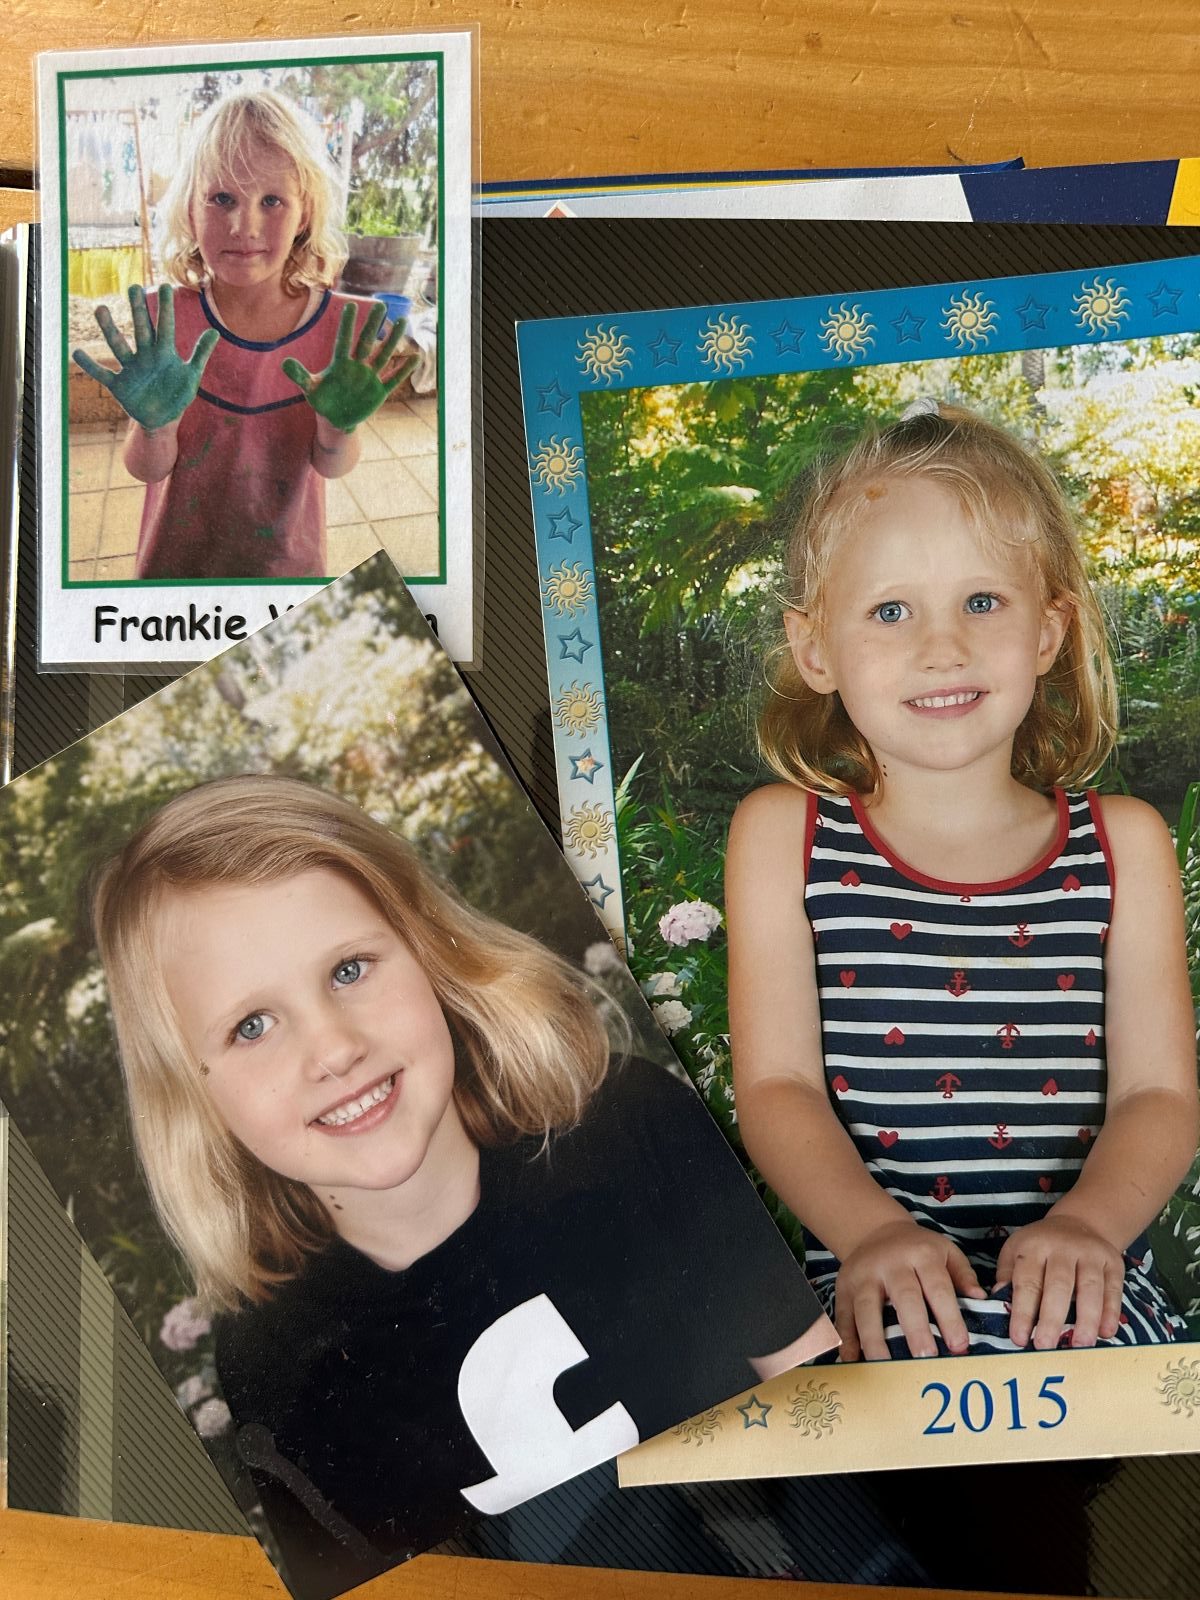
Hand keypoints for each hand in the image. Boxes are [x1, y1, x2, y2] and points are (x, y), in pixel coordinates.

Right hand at [71, 284, 217, 431]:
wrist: (161, 419)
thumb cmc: (177, 395)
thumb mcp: (191, 376)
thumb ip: (200, 354)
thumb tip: (215, 331)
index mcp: (164, 353)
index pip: (165, 327)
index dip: (166, 308)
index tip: (165, 286)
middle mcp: (145, 356)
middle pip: (141, 329)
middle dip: (138, 309)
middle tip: (133, 287)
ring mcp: (131, 369)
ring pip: (119, 345)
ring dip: (109, 328)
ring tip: (100, 308)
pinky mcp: (119, 385)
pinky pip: (102, 374)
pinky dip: (90, 366)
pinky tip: (76, 353)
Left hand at [282, 302, 417, 432]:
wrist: (336, 419)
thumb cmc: (322, 401)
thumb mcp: (310, 390)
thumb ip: (299, 376)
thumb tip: (284, 363)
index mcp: (340, 364)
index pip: (343, 341)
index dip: (347, 325)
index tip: (350, 306)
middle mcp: (357, 367)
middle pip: (367, 342)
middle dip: (373, 324)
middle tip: (380, 304)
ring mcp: (370, 378)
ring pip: (383, 355)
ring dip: (393, 340)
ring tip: (402, 321)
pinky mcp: (379, 392)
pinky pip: (394, 379)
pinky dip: (404, 369)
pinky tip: (415, 357)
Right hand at [834, 1219, 985, 1359]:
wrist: (876, 1231)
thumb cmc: (918, 1249)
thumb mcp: (946, 1251)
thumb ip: (963, 1275)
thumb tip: (981, 1300)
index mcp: (921, 1255)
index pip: (937, 1286)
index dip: (949, 1316)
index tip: (959, 1345)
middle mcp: (890, 1264)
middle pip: (903, 1296)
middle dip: (915, 1328)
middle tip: (926, 1358)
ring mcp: (863, 1275)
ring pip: (867, 1307)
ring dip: (874, 1339)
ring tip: (886, 1367)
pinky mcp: (843, 1288)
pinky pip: (843, 1314)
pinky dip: (846, 1338)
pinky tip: (852, 1360)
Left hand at [995, 1213, 1123, 1349]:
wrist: (1078, 1224)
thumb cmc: (1040, 1246)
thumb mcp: (1015, 1251)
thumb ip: (1006, 1276)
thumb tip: (998, 1301)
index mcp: (1034, 1247)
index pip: (1027, 1282)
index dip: (1023, 1312)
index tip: (1019, 1339)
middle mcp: (1063, 1248)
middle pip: (1058, 1285)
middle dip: (1052, 1318)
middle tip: (1046, 1346)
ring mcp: (1091, 1254)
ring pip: (1090, 1288)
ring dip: (1086, 1319)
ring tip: (1080, 1345)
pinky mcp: (1113, 1262)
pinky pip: (1113, 1289)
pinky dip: (1111, 1312)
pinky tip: (1105, 1333)